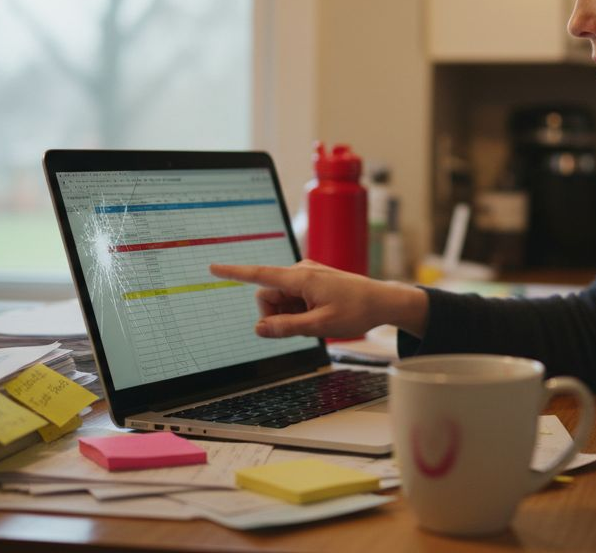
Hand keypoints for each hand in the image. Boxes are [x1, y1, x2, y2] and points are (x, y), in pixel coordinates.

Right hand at [209, 260, 428, 339]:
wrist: (382, 301)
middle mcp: (300, 271)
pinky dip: (297, 309)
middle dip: (275, 314)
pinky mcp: (312, 281)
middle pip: (268, 295)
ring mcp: (306, 276)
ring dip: (289, 313)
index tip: (213, 267)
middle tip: (302, 326)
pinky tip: (317, 314)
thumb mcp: (320, 325)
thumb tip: (259, 329)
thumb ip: (286, 327)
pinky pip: (292, 297)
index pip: (259, 275)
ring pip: (280, 298)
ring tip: (316, 319)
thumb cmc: (356, 310)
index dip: (234, 273)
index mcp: (301, 278)